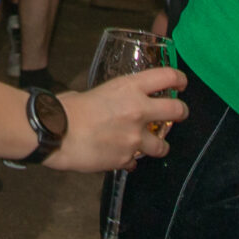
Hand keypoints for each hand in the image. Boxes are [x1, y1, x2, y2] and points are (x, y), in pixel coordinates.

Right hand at [50, 67, 188, 171]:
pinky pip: (135, 161)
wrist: (56, 133)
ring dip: (156, 145)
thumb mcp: (93, 91)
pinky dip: (129, 160)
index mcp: (129, 87)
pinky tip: (119, 156)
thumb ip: (110, 96)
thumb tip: (110, 102)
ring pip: (162, 145)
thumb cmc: (67, 109)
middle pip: (177, 110)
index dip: (179, 79)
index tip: (181, 83)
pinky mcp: (126, 158)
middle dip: (180, 112)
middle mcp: (138, 110)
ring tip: (148, 145)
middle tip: (178, 114)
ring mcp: (135, 137)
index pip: (167, 76)